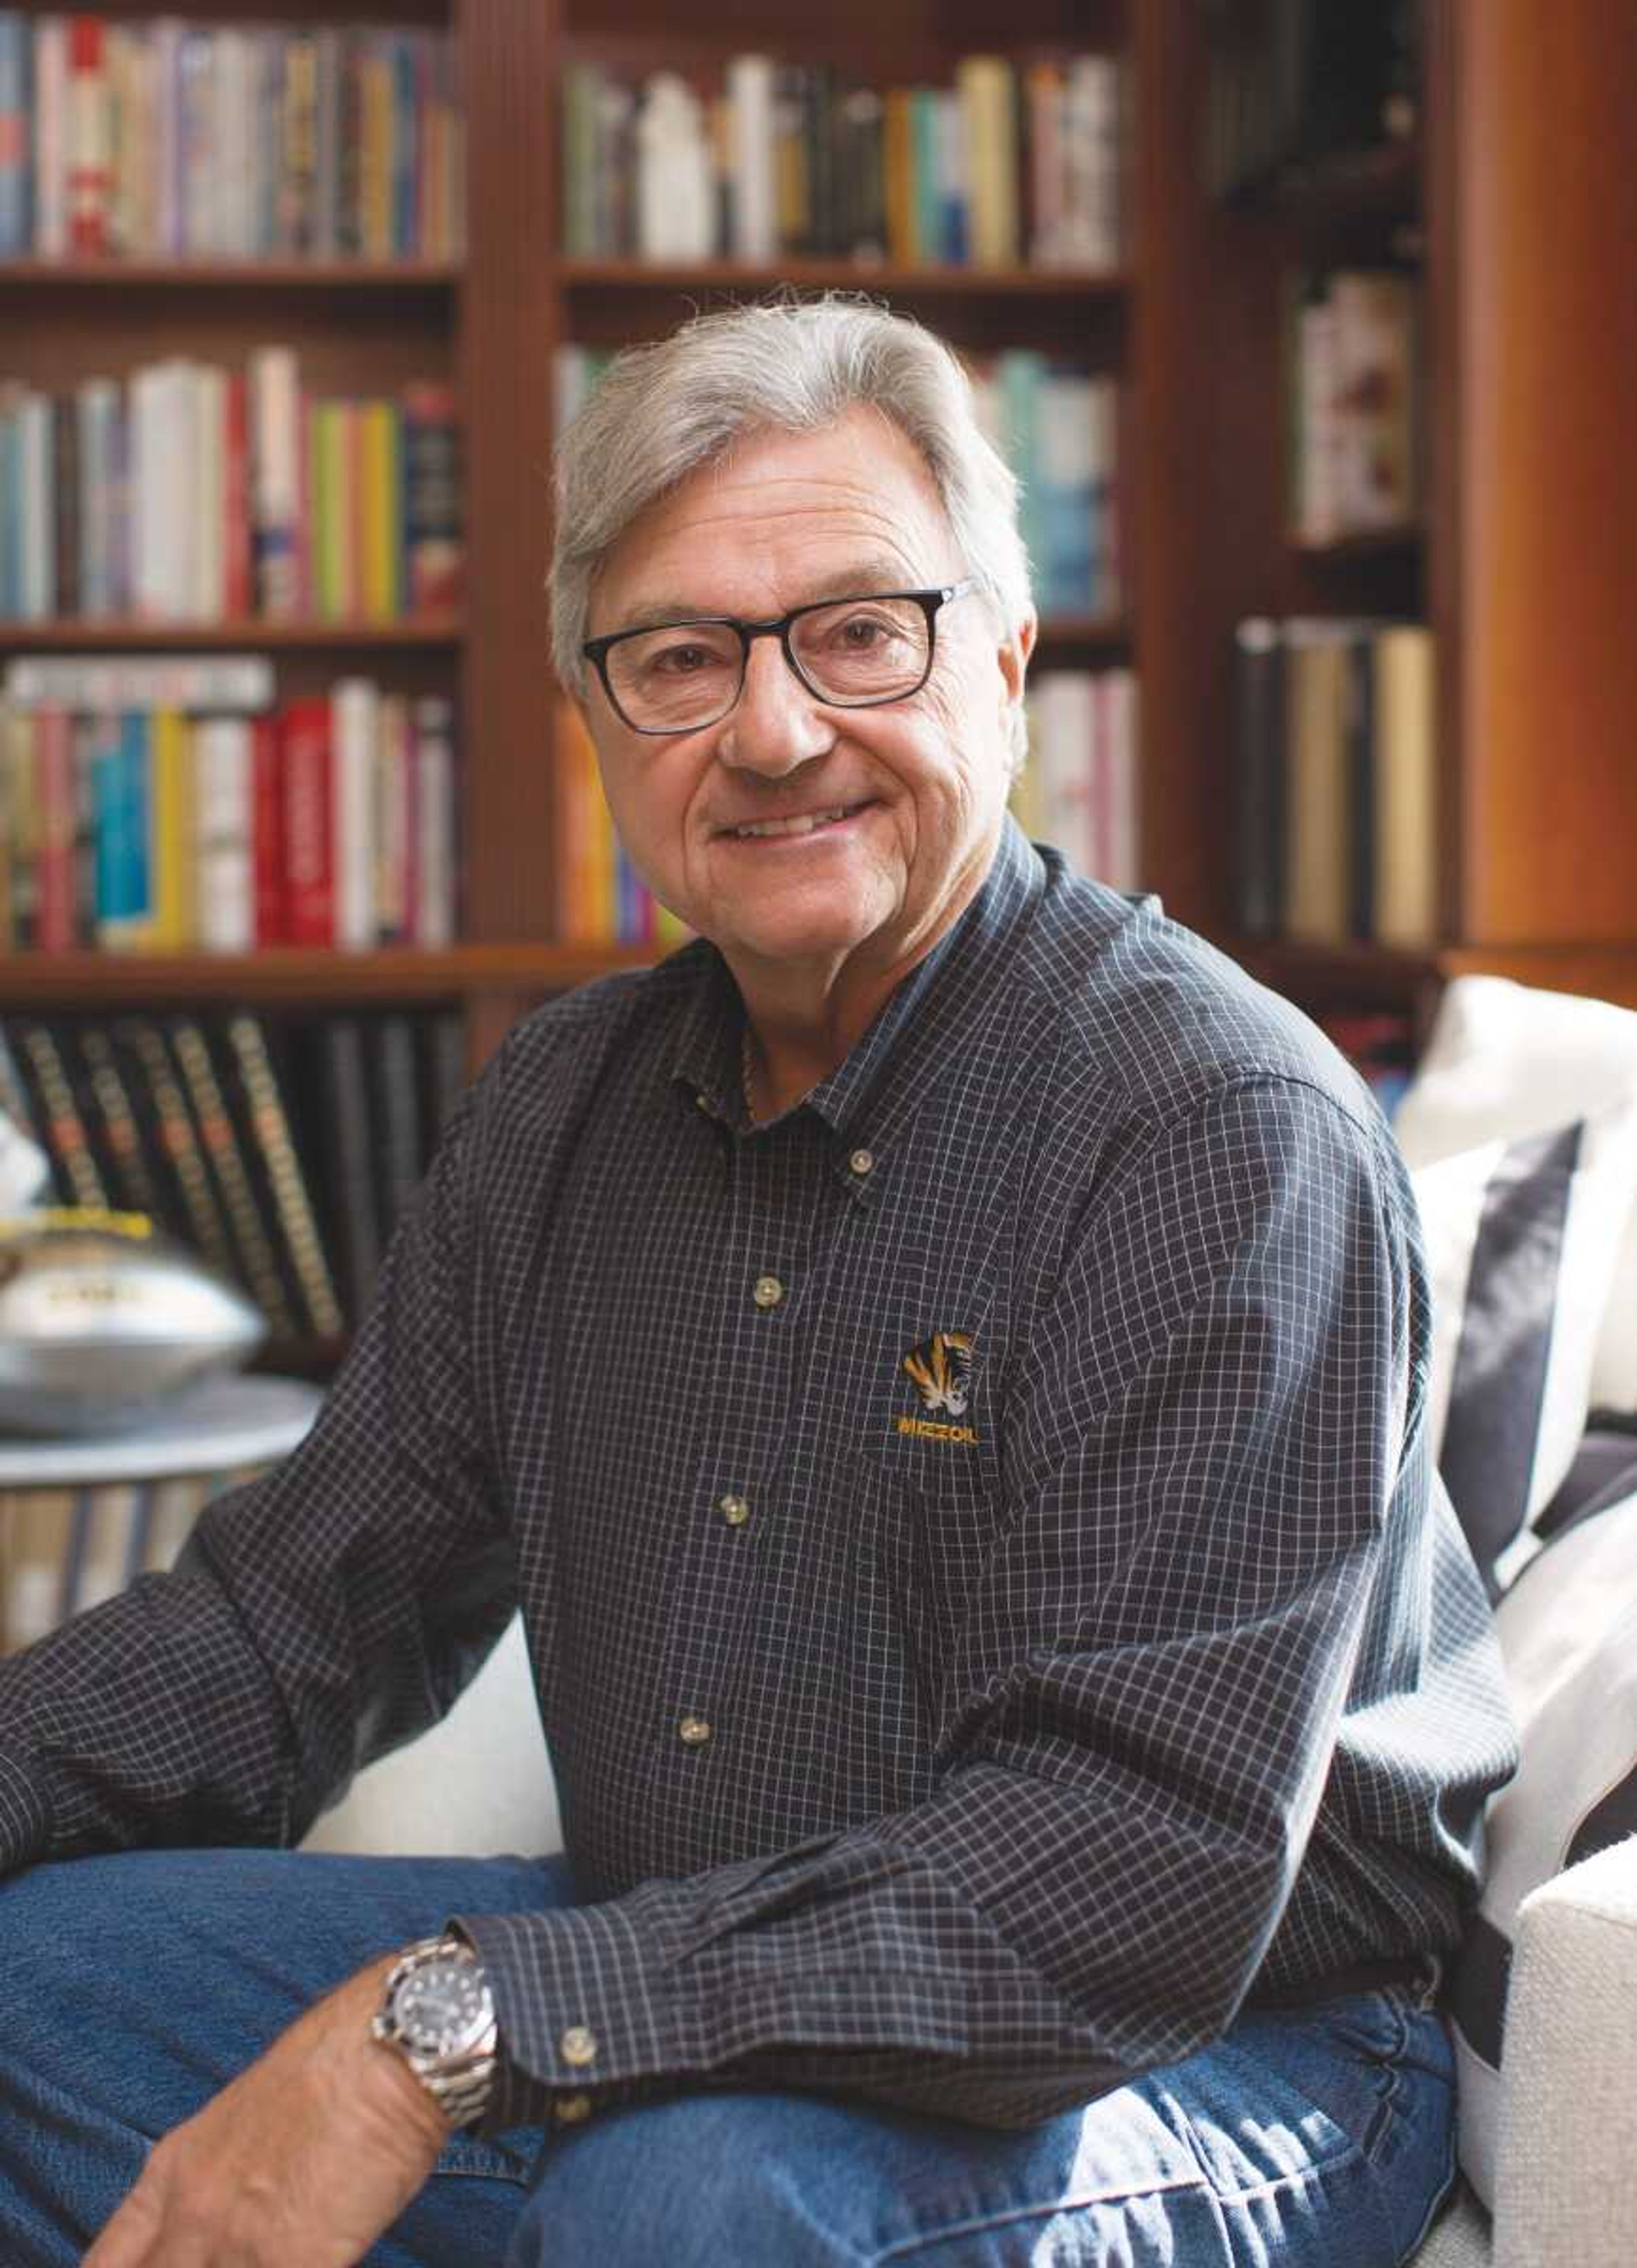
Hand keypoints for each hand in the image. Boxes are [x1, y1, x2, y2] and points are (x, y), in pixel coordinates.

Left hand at [84, 1953, 450, 2267]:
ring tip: (279, 2254)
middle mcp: (190, 2212)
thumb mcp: (243, 2115)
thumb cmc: (334, 2062)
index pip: (106, 2264)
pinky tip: (322, 2258)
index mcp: (173, 2169)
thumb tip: (226, 2219)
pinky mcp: (296, 2261)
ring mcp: (237, 2243)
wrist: (392, 2043)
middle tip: (230, 2259)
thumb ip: (218, 2176)